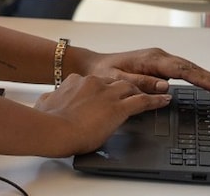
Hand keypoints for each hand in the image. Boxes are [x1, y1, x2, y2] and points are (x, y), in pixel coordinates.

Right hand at [32, 74, 166, 155]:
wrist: (55, 129)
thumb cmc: (49, 121)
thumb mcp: (45, 103)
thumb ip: (49, 99)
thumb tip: (46, 100)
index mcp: (77, 81)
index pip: (96, 82)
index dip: (104, 89)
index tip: (107, 96)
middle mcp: (94, 82)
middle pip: (116, 82)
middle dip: (126, 88)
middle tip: (134, 94)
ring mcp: (107, 93)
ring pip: (131, 87)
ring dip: (144, 91)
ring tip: (154, 94)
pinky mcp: (118, 107)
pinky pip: (143, 101)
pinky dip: (155, 101)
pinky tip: (164, 101)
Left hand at [75, 46, 209, 101]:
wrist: (95, 65)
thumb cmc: (104, 73)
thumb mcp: (118, 81)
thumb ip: (141, 83)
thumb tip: (165, 86)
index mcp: (151, 59)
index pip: (182, 70)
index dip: (201, 79)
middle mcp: (159, 57)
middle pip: (192, 68)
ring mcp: (161, 60)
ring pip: (190, 69)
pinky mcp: (161, 65)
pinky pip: (184, 71)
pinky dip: (199, 78)